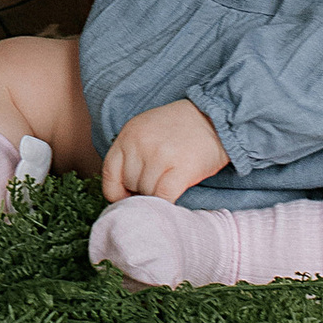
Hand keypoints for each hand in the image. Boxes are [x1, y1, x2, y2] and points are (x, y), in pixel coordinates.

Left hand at [100, 100, 228, 202]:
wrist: (214, 118)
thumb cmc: (180, 128)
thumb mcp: (146, 130)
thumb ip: (131, 153)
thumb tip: (122, 191)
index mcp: (128, 134)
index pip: (109, 173)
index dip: (116, 191)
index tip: (126, 196)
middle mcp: (140, 144)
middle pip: (129, 184)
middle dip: (141, 190)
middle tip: (158, 183)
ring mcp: (160, 156)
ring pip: (147, 193)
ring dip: (157, 195)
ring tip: (169, 183)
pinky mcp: (181, 169)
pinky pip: (164, 197)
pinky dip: (166, 204)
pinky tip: (173, 198)